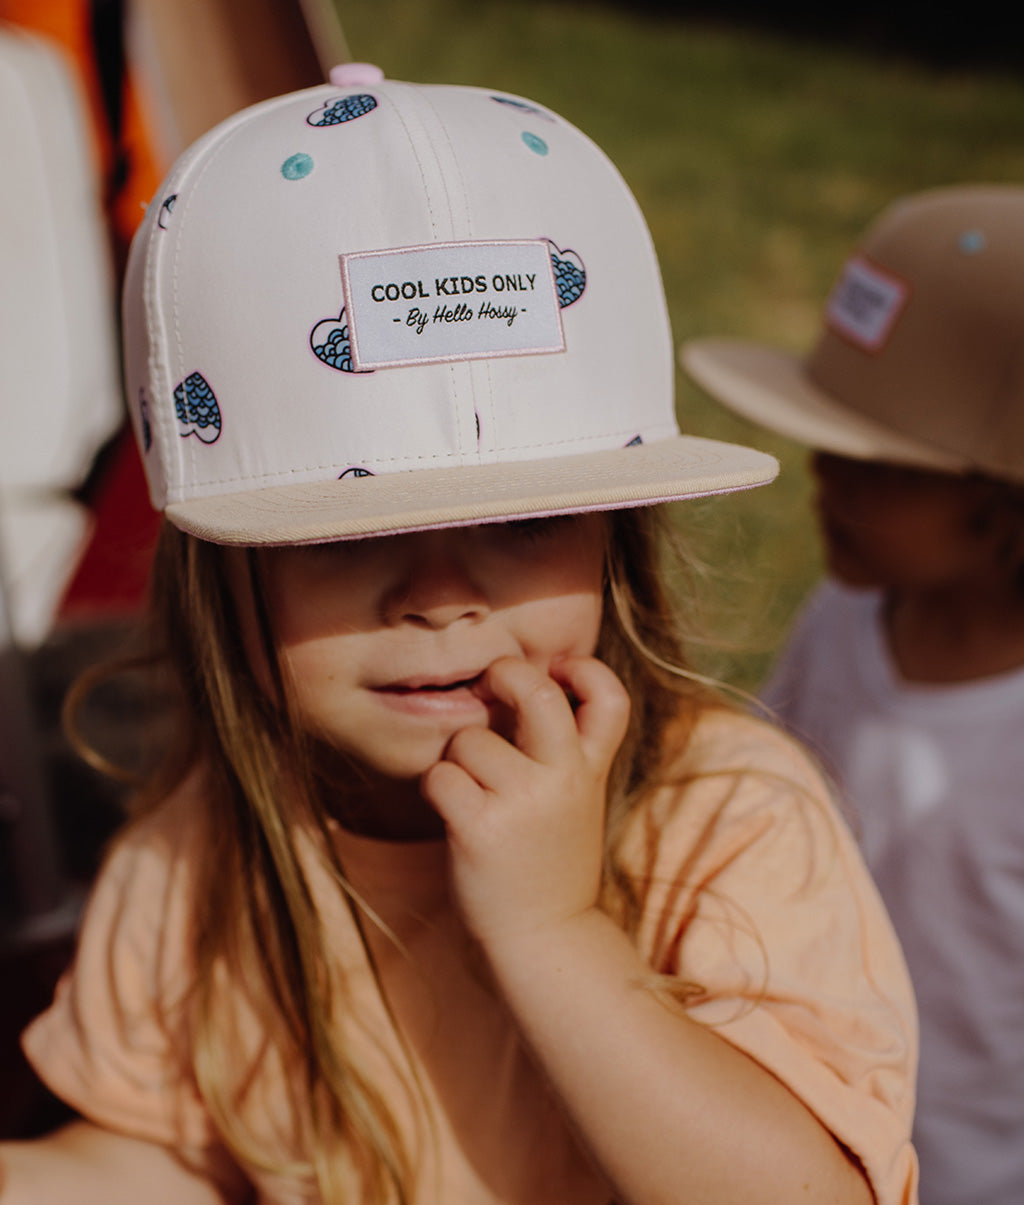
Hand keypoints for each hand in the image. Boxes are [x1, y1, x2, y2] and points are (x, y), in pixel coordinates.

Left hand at [420, 655, 629, 948]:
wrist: (546, 939)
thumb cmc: (550, 860)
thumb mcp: (579, 799)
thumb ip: (565, 748)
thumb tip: (523, 682)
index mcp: (591, 769)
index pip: (610, 698)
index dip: (585, 669)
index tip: (557, 670)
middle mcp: (563, 779)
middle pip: (537, 691)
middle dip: (504, 674)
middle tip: (490, 687)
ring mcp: (523, 803)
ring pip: (468, 739)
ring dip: (458, 759)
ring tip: (473, 793)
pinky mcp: (481, 829)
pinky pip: (440, 776)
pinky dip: (436, 788)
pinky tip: (452, 811)